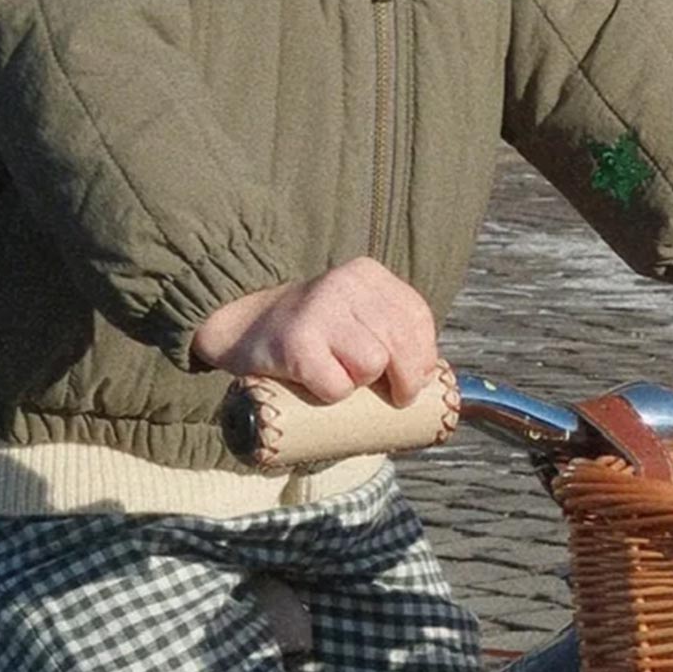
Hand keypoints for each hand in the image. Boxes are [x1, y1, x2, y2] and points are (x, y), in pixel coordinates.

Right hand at [190, 258, 440, 403]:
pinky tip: (313, 383)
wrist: (241, 326)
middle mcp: (345, 284)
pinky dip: (331, 396)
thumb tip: (431, 378)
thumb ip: (387, 329)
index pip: (417, 317)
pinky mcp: (297, 343)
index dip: (424, 356)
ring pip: (373, 363)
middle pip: (401, 344)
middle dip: (407, 381)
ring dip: (361, 383)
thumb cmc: (312, 333)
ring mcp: (320, 311)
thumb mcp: (354, 314)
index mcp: (367, 274)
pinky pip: (337, 386)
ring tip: (338, 376)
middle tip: (396, 397)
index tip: (414, 377)